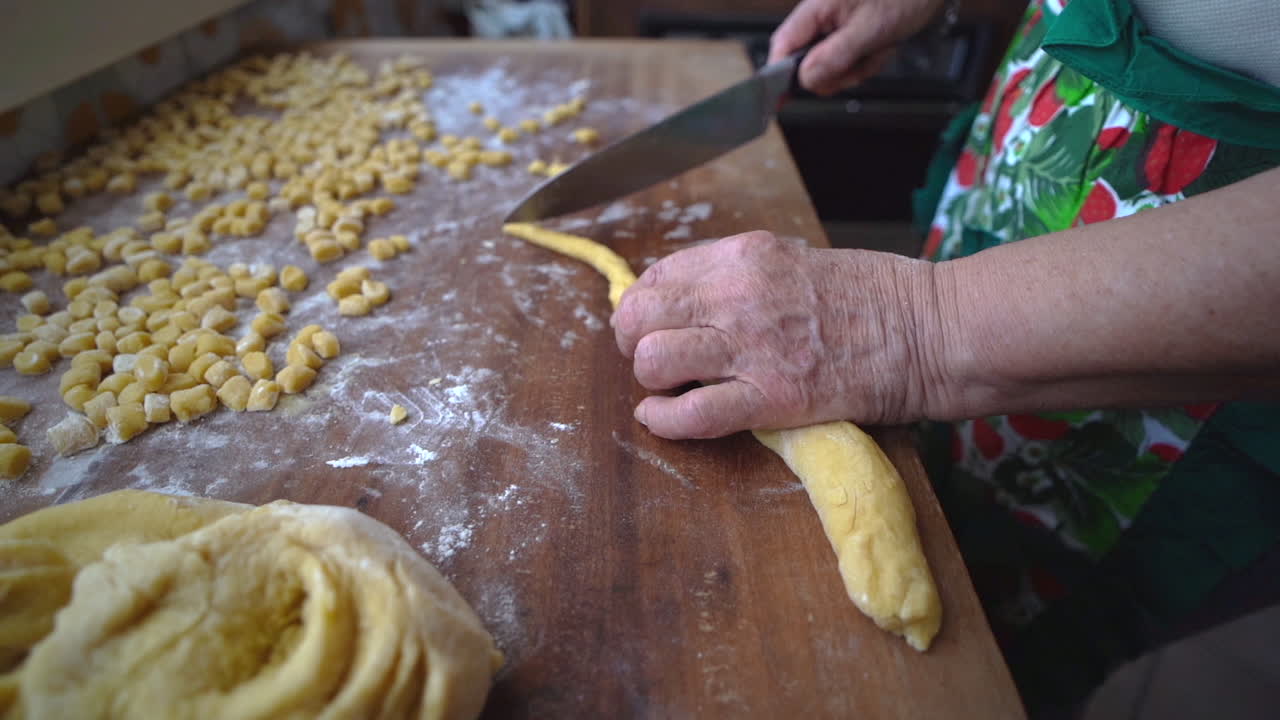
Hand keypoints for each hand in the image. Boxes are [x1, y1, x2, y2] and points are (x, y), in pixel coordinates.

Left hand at [611, 231, 953, 438]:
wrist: (930, 330)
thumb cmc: (875, 296)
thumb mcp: (797, 260)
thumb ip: (742, 277)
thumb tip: (695, 298)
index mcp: (742, 256)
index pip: (656, 276)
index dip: (645, 306)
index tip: (657, 325)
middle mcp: (735, 295)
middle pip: (638, 316)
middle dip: (634, 342)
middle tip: (657, 360)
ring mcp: (750, 347)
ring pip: (652, 362)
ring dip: (651, 380)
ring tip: (670, 388)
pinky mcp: (769, 397)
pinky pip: (689, 414)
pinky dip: (663, 422)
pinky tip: (663, 420)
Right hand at [769, 0, 943, 94]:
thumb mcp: (869, 30)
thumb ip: (834, 56)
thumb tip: (805, 78)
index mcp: (816, 8)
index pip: (783, 45)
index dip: (779, 74)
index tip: (779, 100)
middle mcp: (821, 17)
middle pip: (808, 63)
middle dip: (836, 72)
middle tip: (861, 63)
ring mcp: (837, 27)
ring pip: (832, 67)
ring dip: (858, 67)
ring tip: (879, 47)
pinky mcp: (852, 34)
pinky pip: (851, 62)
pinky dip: (868, 61)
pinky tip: (882, 46)